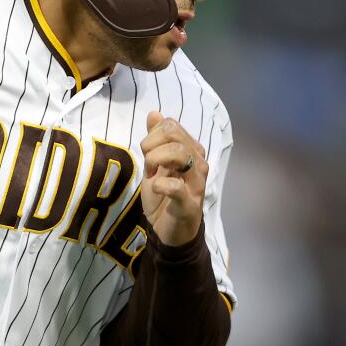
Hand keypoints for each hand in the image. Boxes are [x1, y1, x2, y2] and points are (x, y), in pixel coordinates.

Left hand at [139, 111, 206, 246]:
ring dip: (155, 161)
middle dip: (151, 146)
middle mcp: (198, 162)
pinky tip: (155, 188)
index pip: (170, 125)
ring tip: (152, 175)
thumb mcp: (154, 164)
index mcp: (191, 150)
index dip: (152, 136)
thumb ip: (155, 140)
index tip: (147, 155)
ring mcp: (197, 183)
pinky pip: (176, 186)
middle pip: (173, 134)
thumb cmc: (164, 196)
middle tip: (148, 164)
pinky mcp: (190, 203)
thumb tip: (154, 114)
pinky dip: (160, 184)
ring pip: (178, 154)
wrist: (169, 231)